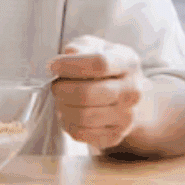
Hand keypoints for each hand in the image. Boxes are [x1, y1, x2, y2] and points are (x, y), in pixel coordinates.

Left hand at [47, 36, 147, 150]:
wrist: (126, 96)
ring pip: (82, 116)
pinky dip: (67, 122)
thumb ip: (81, 47)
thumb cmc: (105, 68)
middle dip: (62, 89)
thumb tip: (69, 55)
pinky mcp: (114, 136)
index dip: (71, 65)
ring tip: (61, 98)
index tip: (53, 66)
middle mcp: (132, 91)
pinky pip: (81, 132)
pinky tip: (68, 112)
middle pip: (88, 94)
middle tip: (55, 85)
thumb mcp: (95, 47)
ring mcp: (126, 116)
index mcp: (128, 62)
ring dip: (63, 106)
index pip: (99, 63)